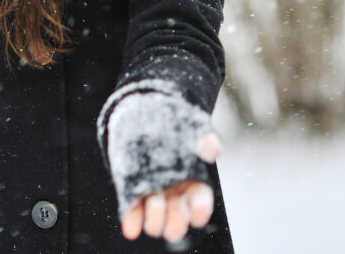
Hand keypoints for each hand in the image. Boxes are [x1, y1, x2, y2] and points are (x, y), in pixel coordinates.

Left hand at [99, 80, 220, 243]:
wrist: (142, 113)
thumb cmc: (175, 124)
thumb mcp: (191, 128)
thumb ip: (203, 138)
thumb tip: (213, 149)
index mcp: (193, 179)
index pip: (200, 199)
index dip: (200, 210)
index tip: (199, 218)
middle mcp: (174, 190)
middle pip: (178, 212)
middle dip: (176, 222)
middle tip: (172, 231)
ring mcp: (153, 190)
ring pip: (156, 212)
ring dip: (154, 220)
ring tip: (152, 224)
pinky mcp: (131, 189)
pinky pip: (132, 208)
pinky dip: (132, 220)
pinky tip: (131, 229)